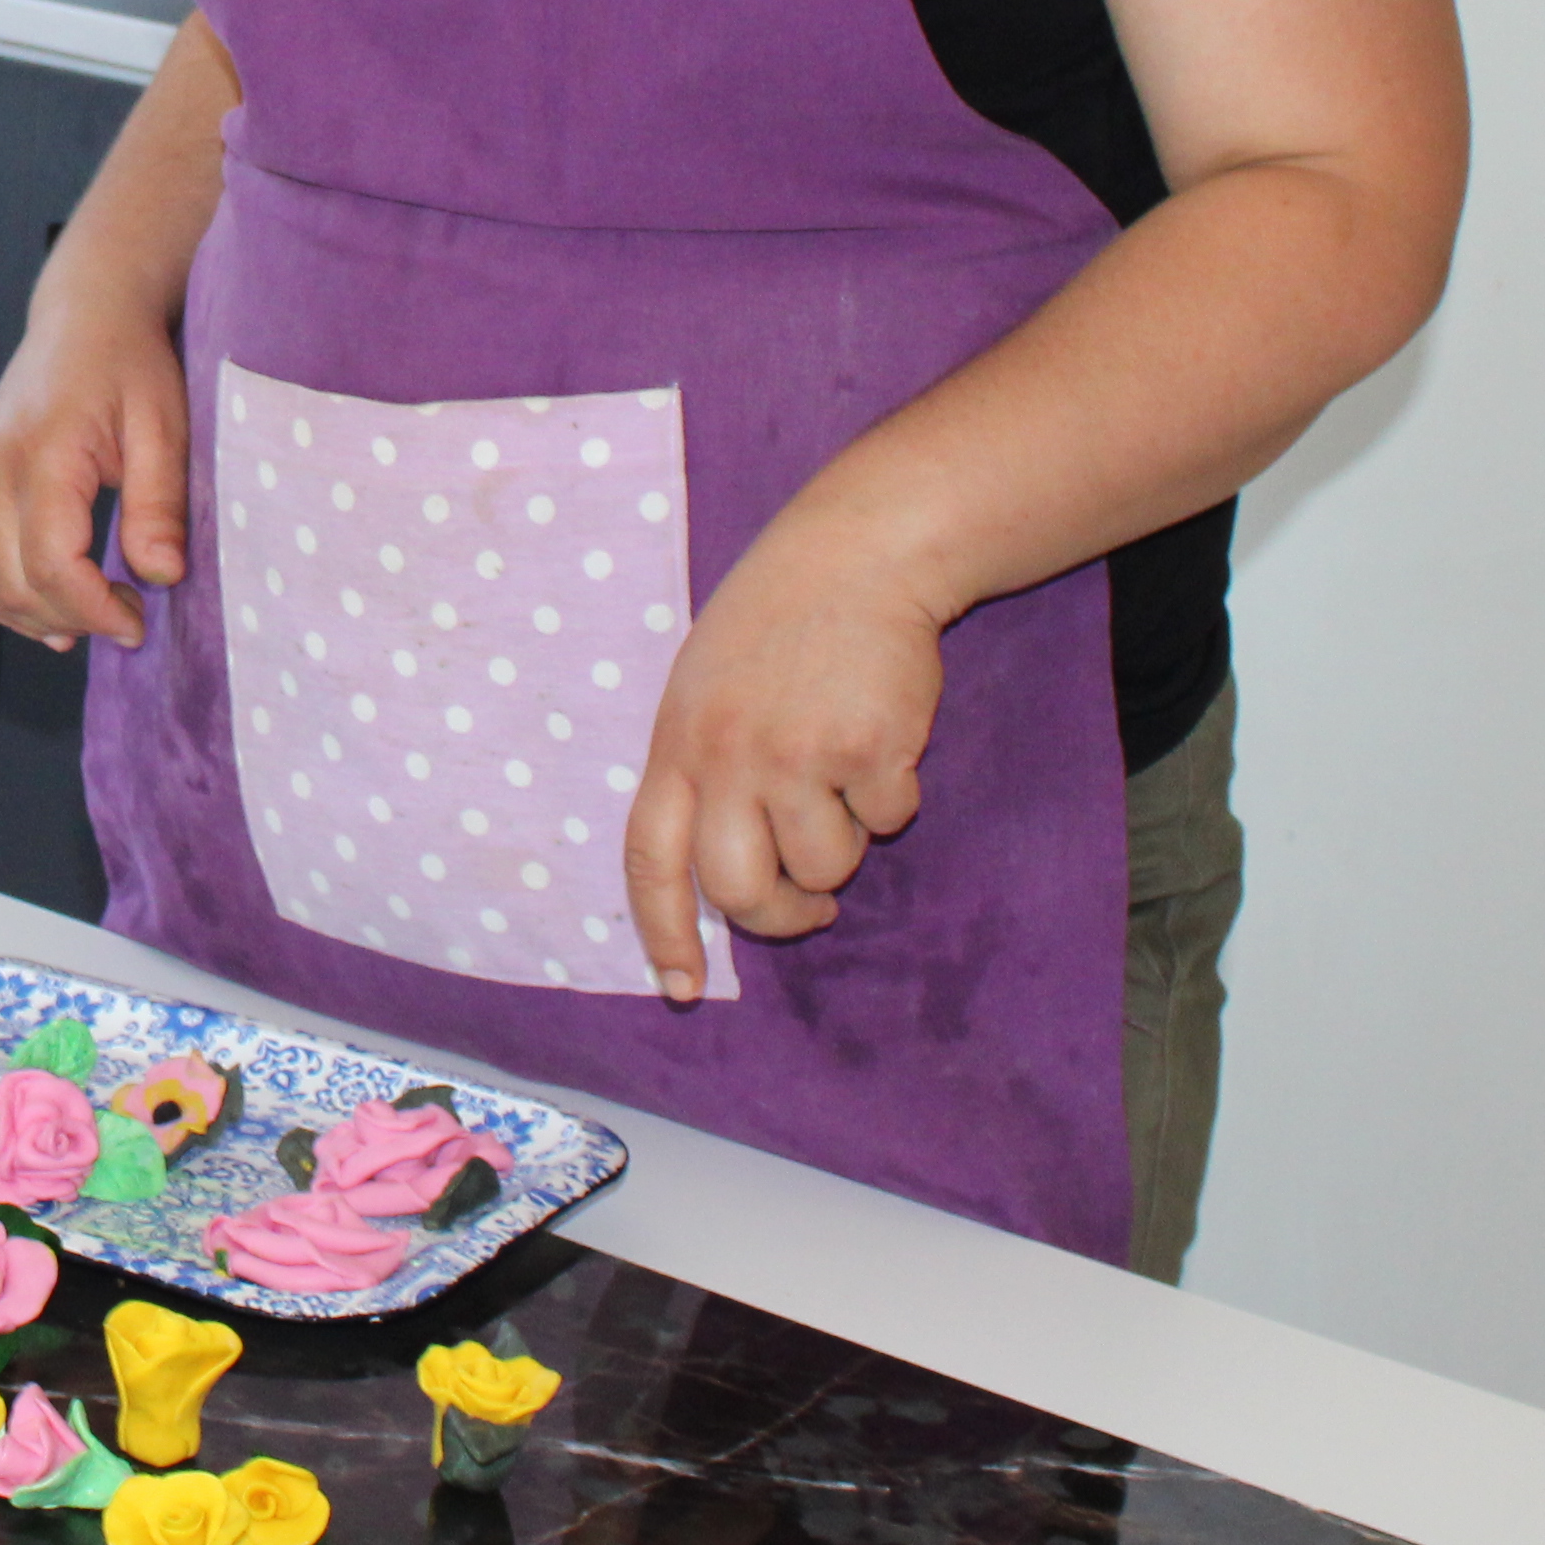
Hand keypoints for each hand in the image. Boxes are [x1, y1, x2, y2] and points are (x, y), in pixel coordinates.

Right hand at [0, 276, 188, 648]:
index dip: (95, 611)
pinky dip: (9, 595)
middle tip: (129, 620)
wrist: (86, 315)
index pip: (51, 566)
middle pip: (13, 585)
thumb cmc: (130, 364)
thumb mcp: (165, 428)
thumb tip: (161, 576)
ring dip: (37, 617)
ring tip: (95, 616)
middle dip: (73, 620)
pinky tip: (53, 607)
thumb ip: (159, 504)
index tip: (138, 624)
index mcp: (40, 453)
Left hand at [618, 503, 950, 1002]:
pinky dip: (895, 793)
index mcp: (676, 744)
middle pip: (741, 892)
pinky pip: (889, 819)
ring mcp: (796, 756)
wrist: (857, 556)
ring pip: (827, 866)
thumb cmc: (778, 626)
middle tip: (811, 909)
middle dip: (782, 918)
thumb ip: (703, 772)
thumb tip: (723, 880)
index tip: (682, 988)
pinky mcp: (867, 751)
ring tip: (844, 769)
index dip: (663, 933)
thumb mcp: (704, 689)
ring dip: (847, 839)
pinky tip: (883, 733)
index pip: (650, 861)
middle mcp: (727, 757)